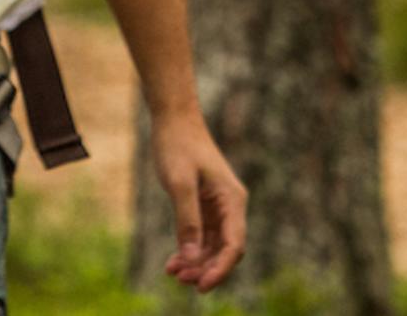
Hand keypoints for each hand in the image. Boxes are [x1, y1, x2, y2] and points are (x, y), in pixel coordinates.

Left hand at [150, 111, 247, 290]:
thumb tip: (192, 259)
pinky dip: (189, 250)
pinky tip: (173, 262)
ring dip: (196, 263)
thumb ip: (187, 221)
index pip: (234, 245)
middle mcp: (231, 206)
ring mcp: (218, 207)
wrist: (173, 119)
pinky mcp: (205, 206)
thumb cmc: (178, 145)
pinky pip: (202, 236)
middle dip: (205, 269)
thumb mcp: (179, 183)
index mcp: (233, 200)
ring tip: (172, 273)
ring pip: (213, 246)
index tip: (201, 286)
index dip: (220, 269)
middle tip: (179, 280)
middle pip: (225, 250)